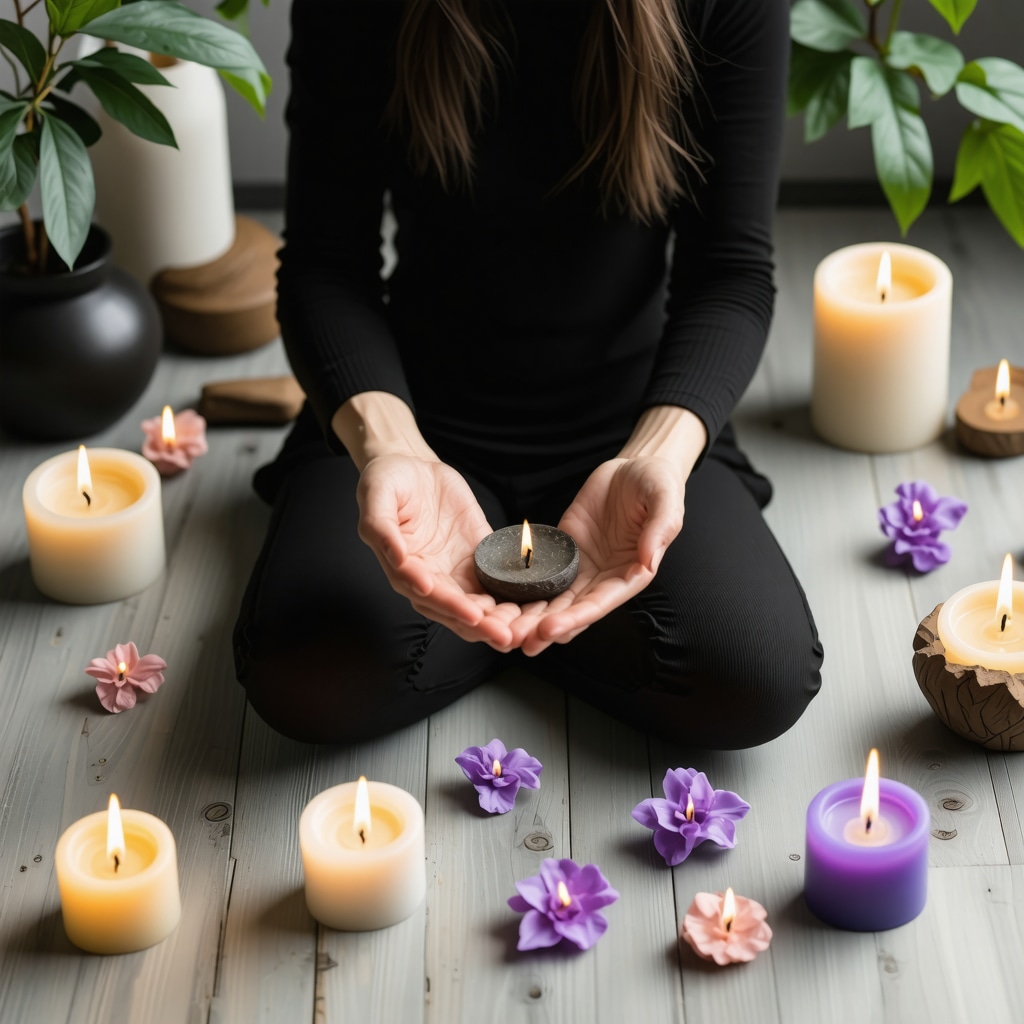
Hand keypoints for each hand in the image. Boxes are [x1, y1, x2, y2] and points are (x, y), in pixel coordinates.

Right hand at [356, 454, 522, 646]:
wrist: (412, 465)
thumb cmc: (387, 480)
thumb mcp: (376, 496)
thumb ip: (380, 527)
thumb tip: (397, 557)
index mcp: (403, 567)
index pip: (427, 594)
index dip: (449, 605)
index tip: (471, 615)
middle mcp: (429, 576)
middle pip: (455, 609)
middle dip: (480, 625)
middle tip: (504, 635)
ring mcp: (454, 568)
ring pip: (477, 603)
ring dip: (497, 619)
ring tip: (520, 629)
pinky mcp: (476, 554)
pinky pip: (495, 578)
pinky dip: (510, 594)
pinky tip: (531, 603)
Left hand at [512, 455, 686, 655]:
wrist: (634, 467)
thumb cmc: (656, 484)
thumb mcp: (665, 500)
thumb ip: (659, 530)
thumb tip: (648, 560)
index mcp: (631, 574)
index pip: (601, 604)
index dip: (576, 618)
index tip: (551, 629)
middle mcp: (604, 578)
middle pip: (571, 610)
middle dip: (545, 628)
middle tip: (516, 640)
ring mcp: (582, 566)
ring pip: (553, 599)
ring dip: (530, 617)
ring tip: (503, 632)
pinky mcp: (564, 550)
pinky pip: (542, 573)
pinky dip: (523, 588)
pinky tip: (501, 600)